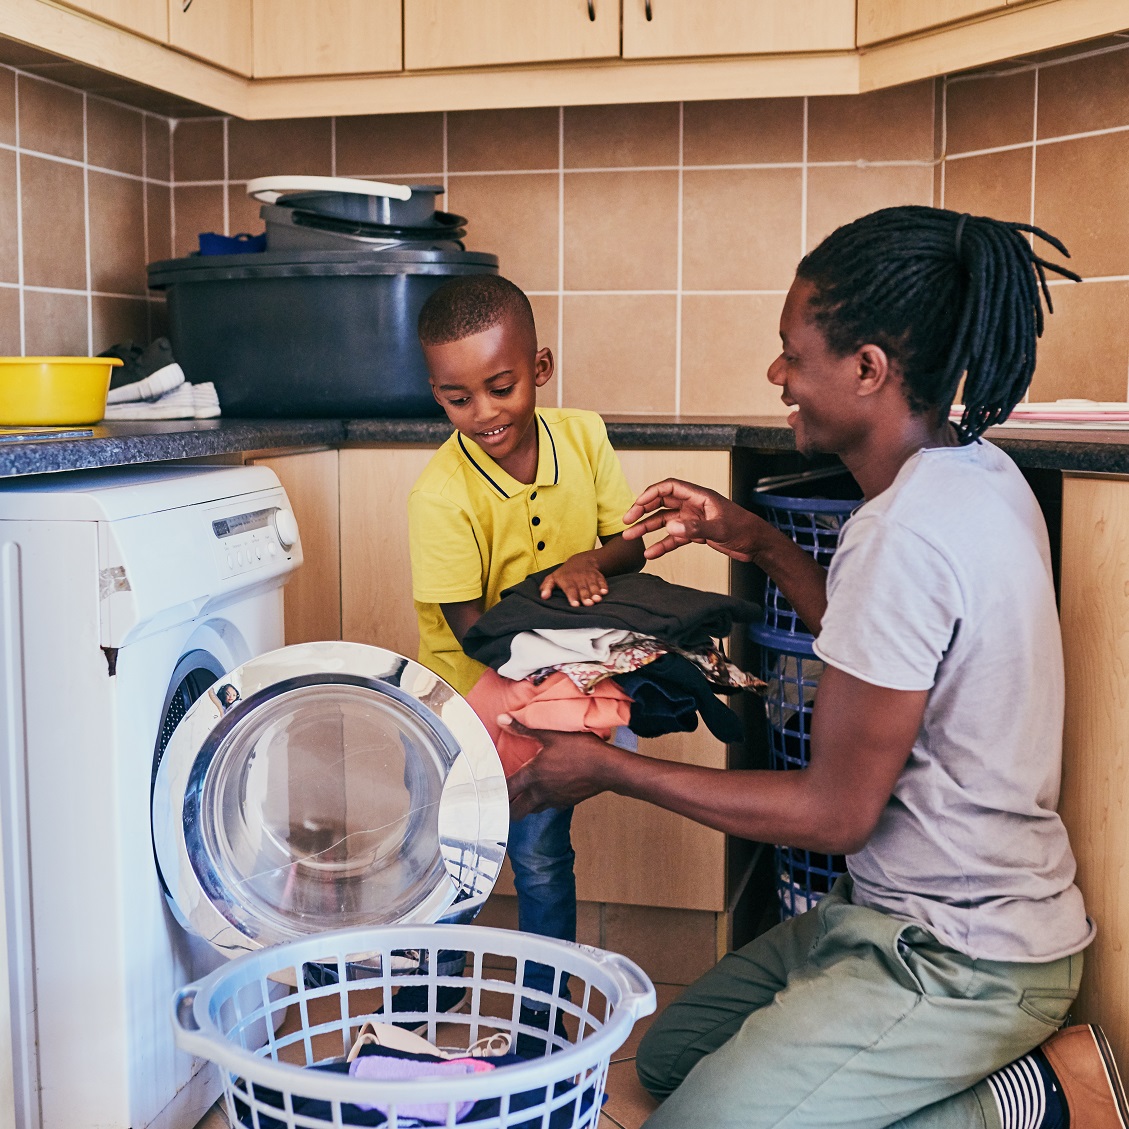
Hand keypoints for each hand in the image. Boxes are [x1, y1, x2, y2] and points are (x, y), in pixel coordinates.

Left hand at [502, 716, 621, 818]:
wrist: (607, 768)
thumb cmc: (580, 749)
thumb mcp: (551, 735)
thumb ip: (524, 729)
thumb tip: (502, 718)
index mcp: (533, 775)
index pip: (506, 791)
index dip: (494, 793)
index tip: (487, 792)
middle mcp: (540, 792)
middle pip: (516, 811)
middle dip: (507, 808)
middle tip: (503, 799)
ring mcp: (554, 800)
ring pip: (532, 810)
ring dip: (524, 805)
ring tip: (522, 795)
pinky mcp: (566, 803)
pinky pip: (548, 807)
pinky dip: (542, 802)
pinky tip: (546, 791)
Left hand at [539, 551, 607, 605]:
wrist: (581, 561)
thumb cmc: (564, 574)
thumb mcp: (553, 578)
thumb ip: (547, 587)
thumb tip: (544, 597)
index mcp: (566, 580)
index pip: (569, 589)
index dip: (572, 597)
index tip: (575, 605)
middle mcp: (578, 578)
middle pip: (582, 588)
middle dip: (586, 596)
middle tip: (588, 604)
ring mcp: (589, 576)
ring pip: (592, 585)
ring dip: (595, 592)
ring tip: (597, 599)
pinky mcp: (597, 575)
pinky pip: (601, 580)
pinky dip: (603, 586)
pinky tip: (604, 592)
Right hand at [622, 478, 764, 562]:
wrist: (757, 544)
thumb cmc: (744, 530)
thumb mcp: (720, 528)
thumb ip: (694, 528)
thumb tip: (670, 527)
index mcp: (699, 496)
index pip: (669, 488)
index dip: (650, 494)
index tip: (636, 506)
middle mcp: (693, 505)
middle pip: (661, 503)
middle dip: (642, 511)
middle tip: (626, 521)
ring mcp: (693, 519)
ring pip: (664, 521)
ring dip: (647, 528)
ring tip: (630, 538)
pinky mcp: (696, 533)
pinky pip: (674, 538)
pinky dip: (662, 544)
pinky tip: (651, 553)